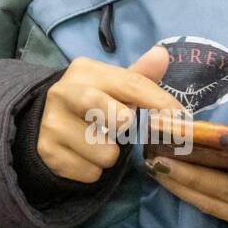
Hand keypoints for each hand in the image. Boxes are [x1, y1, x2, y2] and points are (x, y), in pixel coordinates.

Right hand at [37, 46, 180, 183]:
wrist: (45, 122)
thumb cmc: (92, 101)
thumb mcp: (113, 85)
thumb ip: (140, 74)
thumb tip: (162, 54)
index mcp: (84, 70)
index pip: (132, 84)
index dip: (161, 102)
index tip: (182, 119)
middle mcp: (63, 92)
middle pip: (117, 116)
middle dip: (128, 125)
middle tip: (125, 128)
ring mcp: (52, 123)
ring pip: (106, 152)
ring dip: (111, 154)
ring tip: (100, 142)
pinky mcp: (48, 151)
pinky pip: (90, 172)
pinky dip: (94, 170)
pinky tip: (84, 156)